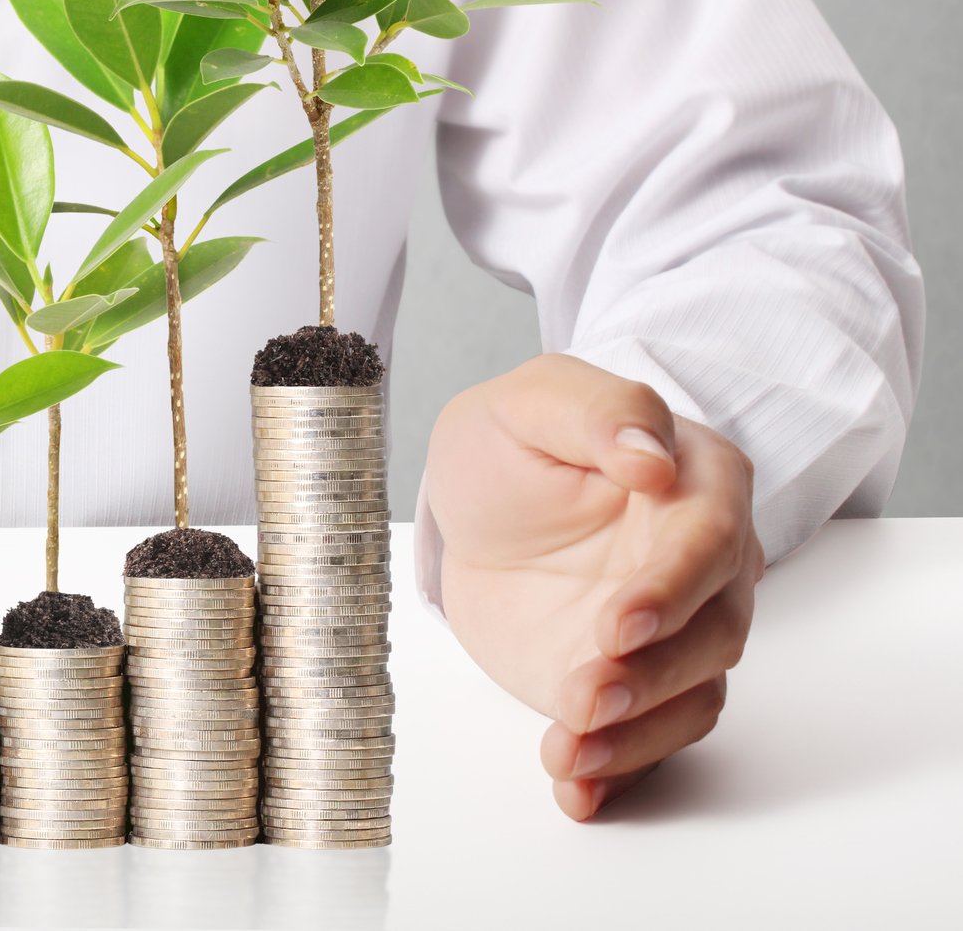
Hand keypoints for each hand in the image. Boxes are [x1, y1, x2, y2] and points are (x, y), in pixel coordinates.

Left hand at [425, 354, 763, 820]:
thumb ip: (596, 412)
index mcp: (698, 481)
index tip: (619, 625)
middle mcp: (707, 563)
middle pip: (716, 631)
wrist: (475, 510)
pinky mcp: (637, 680)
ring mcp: (676, 629)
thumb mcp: (531, 404)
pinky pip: (652, 736)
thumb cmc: (512, 443)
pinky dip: (618, 771)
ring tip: (567, 747)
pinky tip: (575, 786)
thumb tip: (651, 455)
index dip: (670, 588)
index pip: (708, 540)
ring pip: (692, 694)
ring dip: (635, 733)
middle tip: (586, 694)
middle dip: (654, 674)